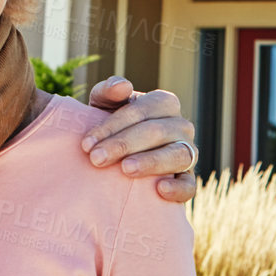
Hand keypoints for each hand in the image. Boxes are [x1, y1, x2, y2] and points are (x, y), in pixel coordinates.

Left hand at [82, 76, 197, 202]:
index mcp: (164, 102)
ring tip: (126, 169)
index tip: (87, 143)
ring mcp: (188, 152)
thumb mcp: (104, 105)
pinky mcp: (187, 179)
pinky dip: (178, 188)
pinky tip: (160, 190)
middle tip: (96, 159)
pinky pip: (189, 185)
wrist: (117, 158)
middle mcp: (181, 125)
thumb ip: (108, 91)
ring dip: (151, 162)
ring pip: (177, 155)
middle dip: (123, 145)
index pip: (140, 112)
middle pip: (156, 132)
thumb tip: (123, 86)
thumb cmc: (111, 127)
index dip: (112, 126)